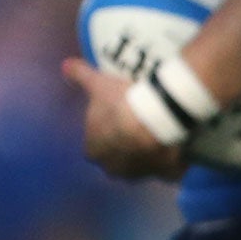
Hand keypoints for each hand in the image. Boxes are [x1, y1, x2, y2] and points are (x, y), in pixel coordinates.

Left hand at [63, 59, 188, 180]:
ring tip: (156, 134)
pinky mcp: (166, 174)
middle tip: (134, 127)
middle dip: (123, 148)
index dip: (102, 135)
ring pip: (141, 167)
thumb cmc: (120, 103)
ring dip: (146, 155)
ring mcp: (141, 174)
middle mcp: (114, 168)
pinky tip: (175, 145)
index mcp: (93, 151)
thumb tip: (65, 65)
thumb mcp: (97, 83)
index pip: (93, 147)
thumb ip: (79, 74)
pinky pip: (168, 170)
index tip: (113, 121)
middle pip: (116, 160)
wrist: (157, 117)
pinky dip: (171, 161)